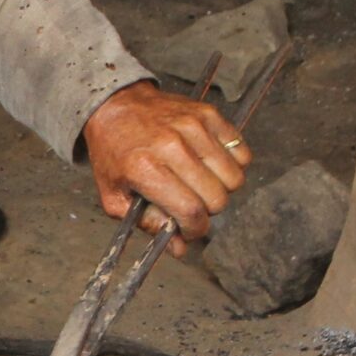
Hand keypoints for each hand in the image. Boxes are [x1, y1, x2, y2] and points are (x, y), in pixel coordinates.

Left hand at [80, 81, 251, 251]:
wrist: (115, 106)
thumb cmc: (114, 152)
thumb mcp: (115, 196)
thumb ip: (147, 225)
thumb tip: (180, 249)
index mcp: (145, 168)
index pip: (190, 212)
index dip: (195, 230)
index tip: (189, 229)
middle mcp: (172, 145)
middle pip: (217, 198)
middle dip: (207, 210)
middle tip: (190, 202)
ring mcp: (194, 127)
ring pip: (234, 177)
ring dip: (221, 188)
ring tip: (200, 182)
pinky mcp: (209, 114)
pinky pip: (241, 152)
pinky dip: (232, 164)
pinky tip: (210, 163)